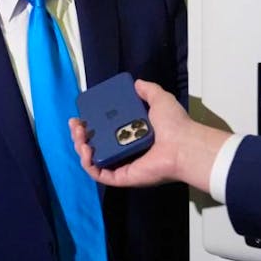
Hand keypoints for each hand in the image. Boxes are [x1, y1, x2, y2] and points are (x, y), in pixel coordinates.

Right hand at [69, 79, 222, 192]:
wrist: (184, 145)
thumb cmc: (174, 125)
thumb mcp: (160, 100)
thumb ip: (149, 90)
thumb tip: (137, 83)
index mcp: (132, 136)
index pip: (105, 132)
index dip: (90, 125)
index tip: (81, 117)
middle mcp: (125, 151)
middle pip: (95, 145)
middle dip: (80, 135)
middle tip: (76, 125)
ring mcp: (122, 165)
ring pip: (93, 160)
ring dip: (80, 148)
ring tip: (79, 135)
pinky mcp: (121, 177)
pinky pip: (99, 174)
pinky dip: (88, 164)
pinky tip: (85, 150)